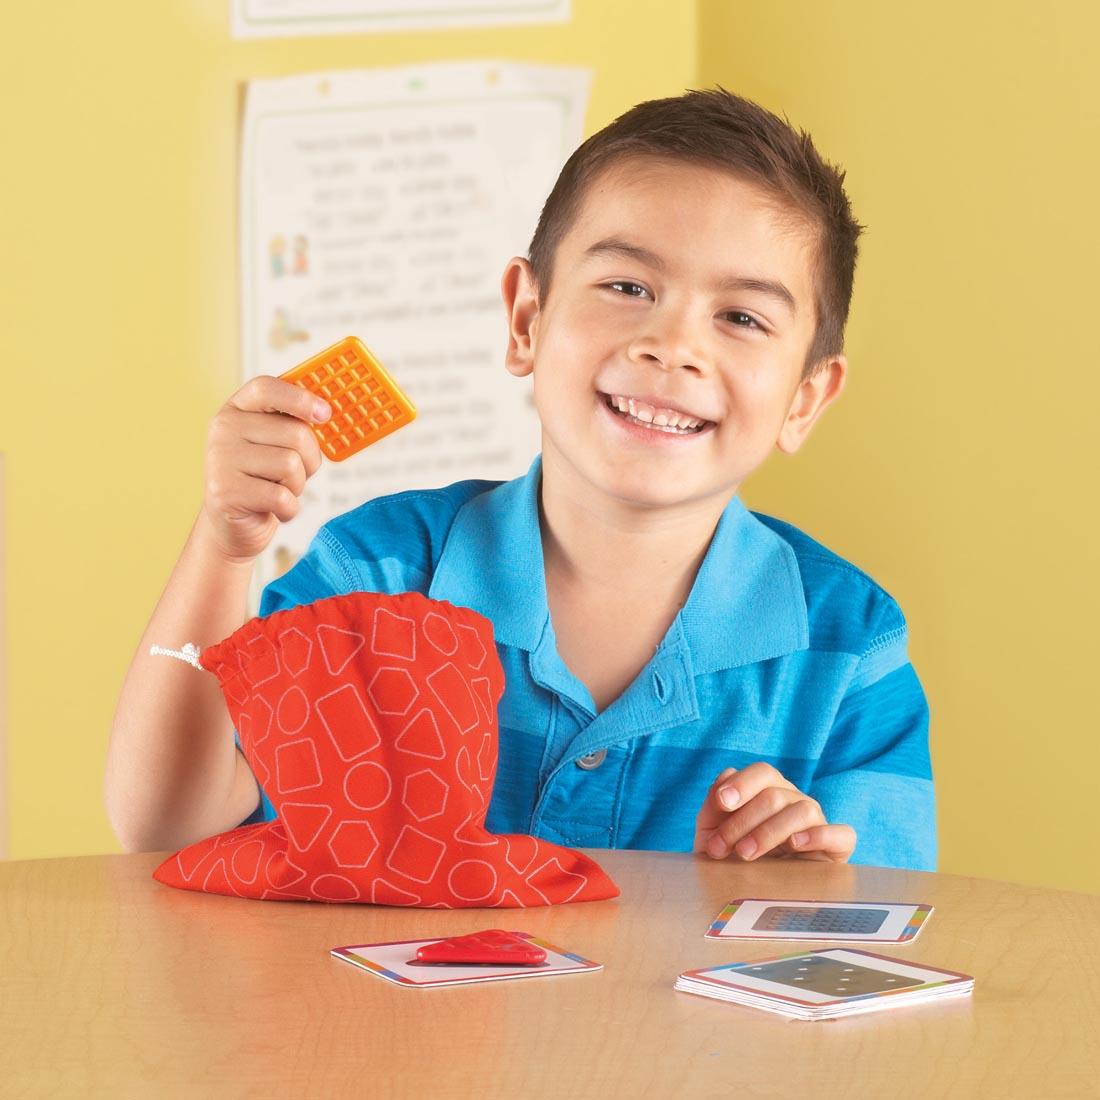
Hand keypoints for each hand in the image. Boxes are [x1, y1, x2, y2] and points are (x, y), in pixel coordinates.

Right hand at [201, 376, 329, 562]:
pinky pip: (282, 496)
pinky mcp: (225, 492)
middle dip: (310, 459)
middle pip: (295, 433)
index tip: (325, 414)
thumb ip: (292, 424)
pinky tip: (274, 509)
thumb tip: (325, 412)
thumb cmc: (262, 480)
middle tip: (297, 473)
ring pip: (291, 465)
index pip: (266, 388)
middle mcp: (223, 429)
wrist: (232, 525)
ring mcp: (221, 460)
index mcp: (236, 409)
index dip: (299, 398)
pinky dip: (289, 508)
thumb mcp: (274, 445)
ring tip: (279, 490)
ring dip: (297, 486)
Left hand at [693, 764, 854, 862]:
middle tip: (721, 848)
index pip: (763, 772)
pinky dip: (819, 835)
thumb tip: (726, 777)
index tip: (722, 802)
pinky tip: (794, 845)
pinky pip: (842, 833)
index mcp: (768, 790)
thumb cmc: (729, 859)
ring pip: (803, 810)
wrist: (746, 898)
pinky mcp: (836, 849)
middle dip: (742, 821)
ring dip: (769, 831)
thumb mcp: (713, 832)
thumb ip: (714, 804)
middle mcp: (794, 801)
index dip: (742, 784)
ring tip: (746, 854)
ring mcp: (817, 823)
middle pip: (775, 795)